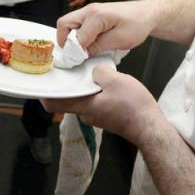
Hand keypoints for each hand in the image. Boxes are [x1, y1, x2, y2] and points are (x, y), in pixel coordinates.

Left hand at [42, 65, 162, 145]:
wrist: (151, 127)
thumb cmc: (133, 107)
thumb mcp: (115, 80)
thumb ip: (100, 72)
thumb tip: (95, 71)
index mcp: (83, 106)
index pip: (53, 103)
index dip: (45, 92)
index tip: (43, 80)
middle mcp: (86, 114)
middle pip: (69, 98)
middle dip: (70, 83)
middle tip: (71, 67)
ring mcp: (97, 116)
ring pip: (84, 99)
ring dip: (86, 86)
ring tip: (93, 71)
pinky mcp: (107, 116)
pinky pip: (96, 101)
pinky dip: (98, 91)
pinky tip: (108, 82)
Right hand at [56, 0, 156, 55]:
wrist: (147, 14)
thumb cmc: (137, 24)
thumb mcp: (120, 40)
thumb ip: (99, 46)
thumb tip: (83, 53)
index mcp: (97, 16)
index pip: (76, 37)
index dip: (76, 52)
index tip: (79, 62)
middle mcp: (90, 10)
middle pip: (64, 24)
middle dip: (64, 41)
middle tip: (73, 55)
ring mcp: (90, 11)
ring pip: (68, 23)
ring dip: (70, 37)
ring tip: (81, 50)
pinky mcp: (93, 14)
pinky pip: (77, 24)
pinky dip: (77, 34)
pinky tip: (88, 43)